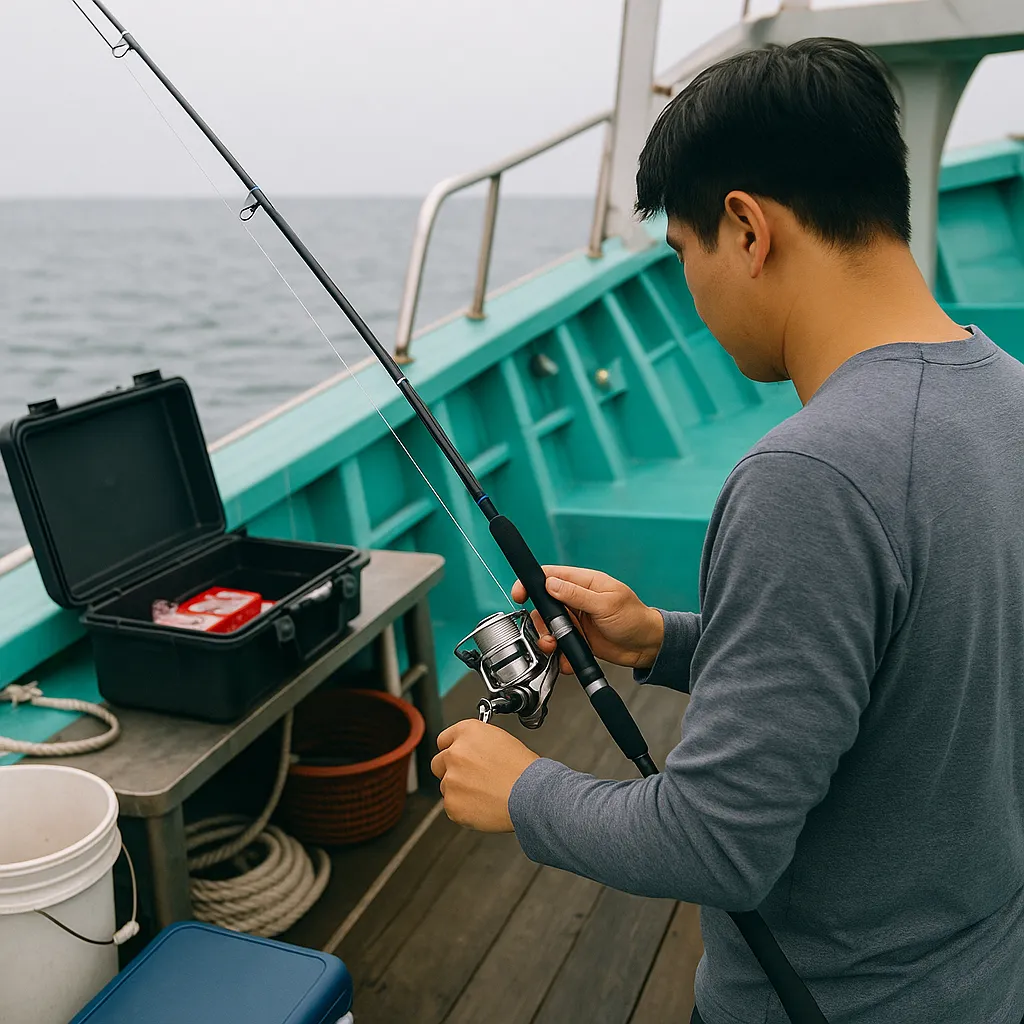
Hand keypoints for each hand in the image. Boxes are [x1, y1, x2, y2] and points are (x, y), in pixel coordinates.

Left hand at [431, 719, 539, 831]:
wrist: (531, 795)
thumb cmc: (523, 770)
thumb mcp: (501, 740)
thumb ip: (477, 743)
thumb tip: (470, 752)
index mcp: (468, 732)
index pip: (444, 739)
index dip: (451, 749)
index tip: (456, 756)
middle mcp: (455, 753)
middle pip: (438, 763)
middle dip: (451, 771)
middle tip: (470, 779)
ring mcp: (451, 779)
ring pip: (447, 787)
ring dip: (460, 791)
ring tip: (485, 794)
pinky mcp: (452, 803)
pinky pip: (452, 807)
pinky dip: (464, 809)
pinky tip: (484, 805)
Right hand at [511, 565, 663, 672]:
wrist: (647, 647)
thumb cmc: (634, 618)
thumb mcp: (606, 604)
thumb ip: (577, 594)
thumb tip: (551, 584)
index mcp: (584, 583)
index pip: (550, 576)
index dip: (531, 583)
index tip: (520, 594)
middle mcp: (576, 600)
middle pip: (543, 605)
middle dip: (540, 621)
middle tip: (547, 634)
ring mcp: (576, 620)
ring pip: (548, 627)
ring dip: (547, 639)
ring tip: (555, 648)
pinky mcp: (578, 638)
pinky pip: (560, 645)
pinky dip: (560, 654)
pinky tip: (566, 659)